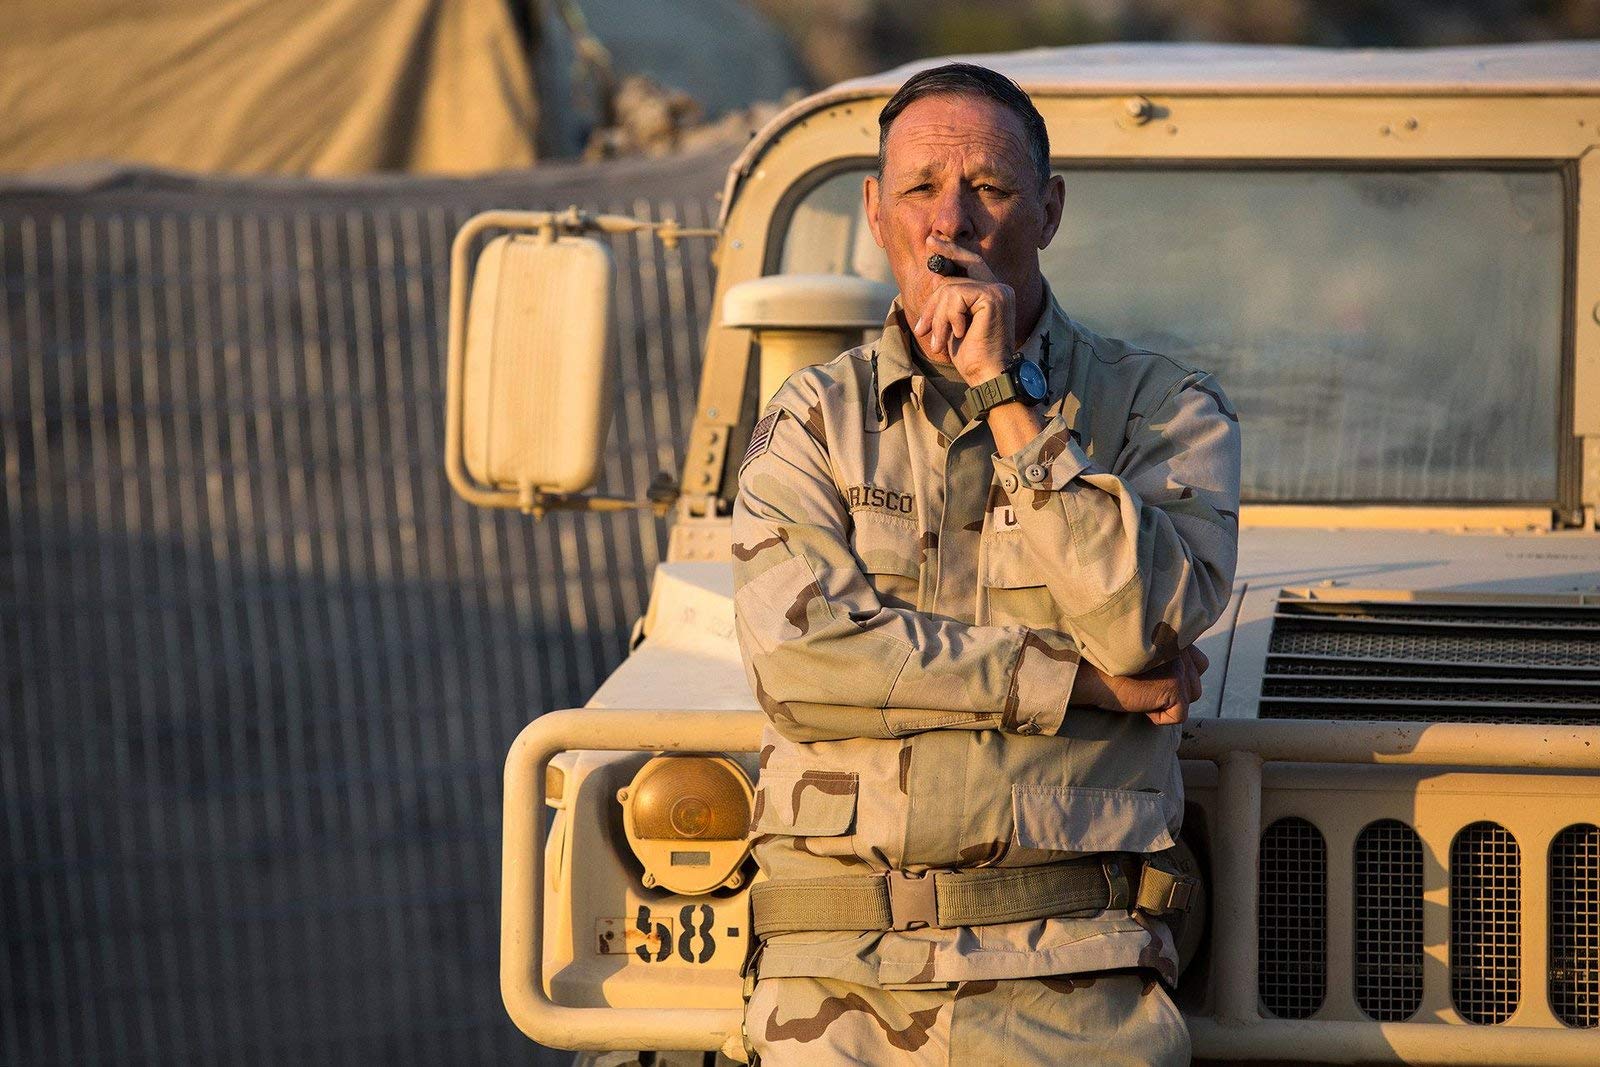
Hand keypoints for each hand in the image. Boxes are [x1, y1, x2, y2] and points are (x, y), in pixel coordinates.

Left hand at [909, 236, 1014, 385]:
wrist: (987, 375)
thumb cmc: (972, 355)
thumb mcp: (953, 322)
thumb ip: (949, 300)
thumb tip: (935, 274)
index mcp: (993, 293)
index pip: (971, 263)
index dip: (952, 250)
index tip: (932, 241)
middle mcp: (1000, 288)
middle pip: (960, 268)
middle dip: (940, 267)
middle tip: (927, 263)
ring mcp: (998, 291)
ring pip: (951, 288)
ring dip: (937, 316)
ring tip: (938, 340)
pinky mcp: (993, 297)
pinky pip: (956, 295)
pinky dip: (948, 317)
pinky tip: (956, 334)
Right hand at [1069, 647, 1209, 725]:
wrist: (1087, 672)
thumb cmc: (1104, 664)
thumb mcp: (1140, 653)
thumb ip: (1164, 654)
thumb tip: (1180, 680)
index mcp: (1174, 634)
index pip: (1199, 663)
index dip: (1176, 677)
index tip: (1149, 677)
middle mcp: (1181, 646)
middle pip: (1195, 683)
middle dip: (1173, 692)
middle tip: (1142, 685)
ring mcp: (1180, 666)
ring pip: (1191, 698)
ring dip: (1167, 703)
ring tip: (1141, 692)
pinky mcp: (1175, 686)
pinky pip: (1178, 715)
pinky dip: (1158, 717)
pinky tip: (1139, 703)